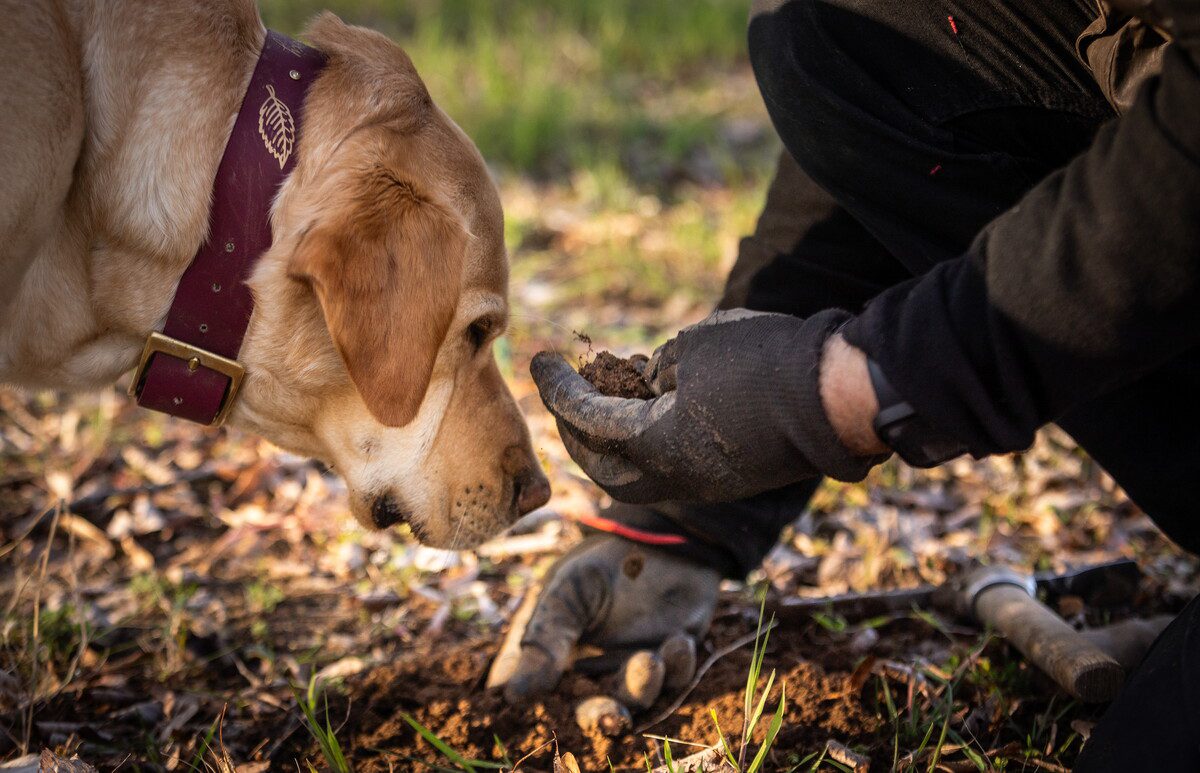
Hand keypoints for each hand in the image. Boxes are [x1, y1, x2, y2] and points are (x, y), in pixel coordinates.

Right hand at [487, 534, 720, 704]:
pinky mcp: (669, 663)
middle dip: (600, 717)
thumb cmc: (607, 560)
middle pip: (587, 710)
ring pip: (634, 701)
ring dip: (642, 688)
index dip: (535, 709)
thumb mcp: (569, 591)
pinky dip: (676, 668)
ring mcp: (630, 667)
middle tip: (612, 717)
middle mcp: (590, 666)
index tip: (544, 712)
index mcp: (554, 649)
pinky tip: (679, 641)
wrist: (667, 538)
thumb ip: (545, 640)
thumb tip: (510, 695)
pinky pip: (674, 681)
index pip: (533, 690)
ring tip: (650, 660)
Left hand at [531, 308, 888, 503]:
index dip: (558, 387)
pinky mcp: (727, 478)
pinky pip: (669, 467)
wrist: (839, 397)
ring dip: (612, 440)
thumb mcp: (697, 347)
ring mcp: (703, 483)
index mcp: (653, 445)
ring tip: (605, 395)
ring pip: (635, 474)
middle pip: (601, 465)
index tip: (539, 359)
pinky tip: (651, 407)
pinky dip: (647, 441)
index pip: (587, 418)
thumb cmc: (767, 362)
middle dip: (574, 429)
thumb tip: (646, 381)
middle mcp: (672, 478)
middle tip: (564, 391)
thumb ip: (657, 367)